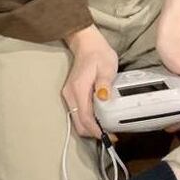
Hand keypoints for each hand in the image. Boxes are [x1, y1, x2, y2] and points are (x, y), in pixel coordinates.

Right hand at [62, 24, 118, 139]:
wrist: (86, 44)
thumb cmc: (98, 54)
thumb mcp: (106, 67)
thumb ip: (104, 83)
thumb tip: (103, 98)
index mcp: (78, 90)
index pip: (85, 118)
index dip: (96, 131)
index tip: (109, 136)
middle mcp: (70, 95)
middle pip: (79, 124)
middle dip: (93, 133)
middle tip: (110, 134)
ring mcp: (69, 95)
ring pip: (77, 120)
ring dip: (90, 127)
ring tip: (106, 127)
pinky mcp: (71, 95)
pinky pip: (78, 114)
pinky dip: (87, 120)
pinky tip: (99, 118)